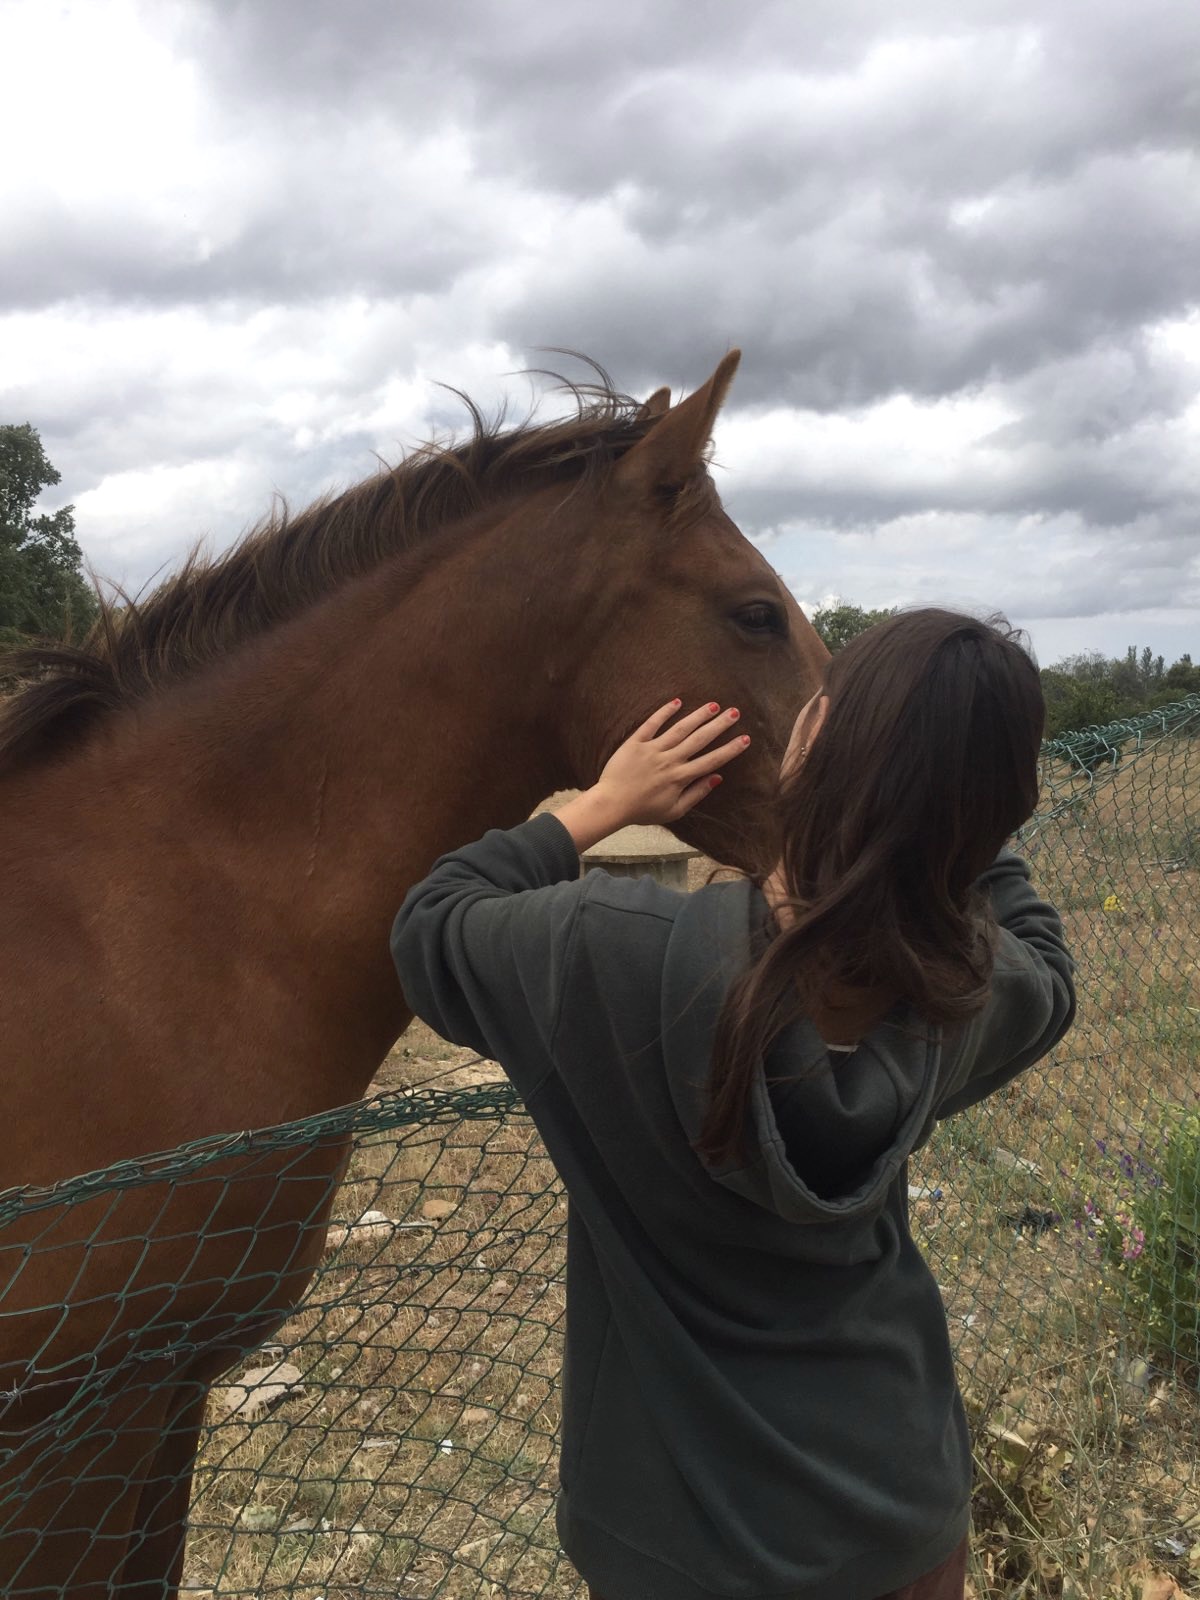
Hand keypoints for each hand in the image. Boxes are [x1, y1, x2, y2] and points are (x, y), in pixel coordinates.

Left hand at [556, 700, 749, 853]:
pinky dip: (664, 712)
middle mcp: (669, 760)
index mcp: (680, 778)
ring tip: (713, 705)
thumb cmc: (643, 811)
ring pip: (680, 729)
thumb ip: (696, 794)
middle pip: (699, 740)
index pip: (711, 761)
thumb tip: (717, 778)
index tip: (745, 739)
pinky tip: (677, 701)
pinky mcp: (635, 742)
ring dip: (698, 715)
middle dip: (719, 725)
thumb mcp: (674, 810)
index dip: (730, 750)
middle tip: (735, 712)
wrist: (611, 804)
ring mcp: (652, 750)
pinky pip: (651, 724)